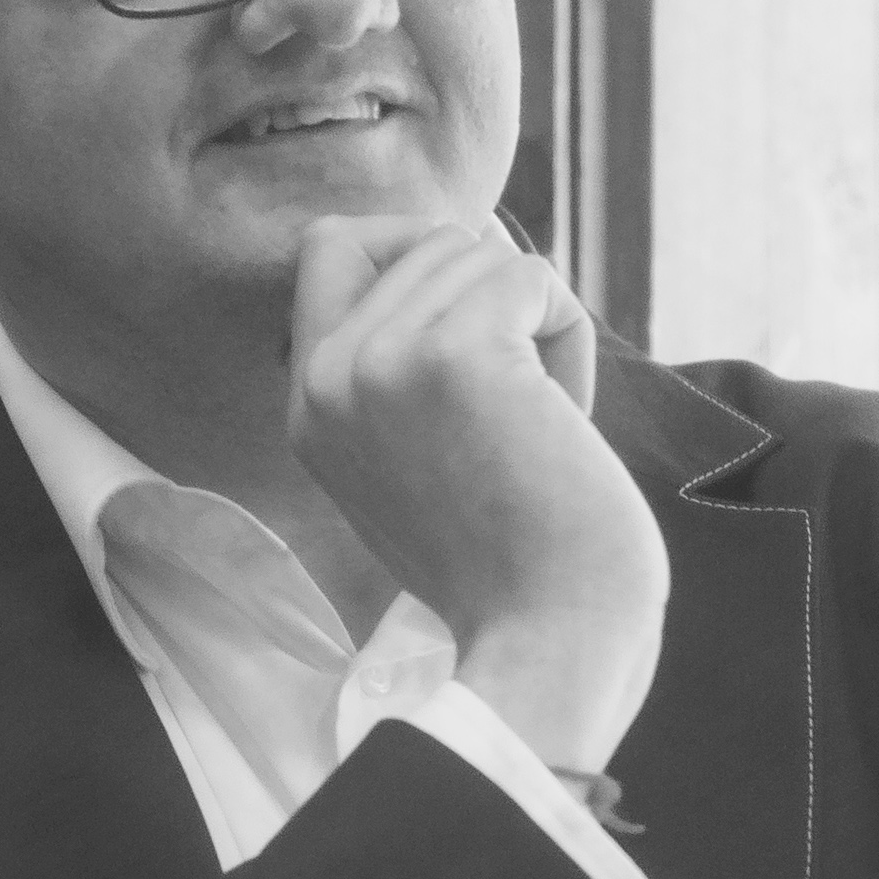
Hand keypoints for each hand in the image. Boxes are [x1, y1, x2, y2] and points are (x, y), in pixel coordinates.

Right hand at [287, 214, 668, 769]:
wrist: (550, 641)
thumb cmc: (519, 562)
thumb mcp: (425, 453)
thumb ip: (414, 358)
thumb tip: (482, 238)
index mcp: (308, 407)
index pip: (330, 247)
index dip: (414, 250)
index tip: (477, 320)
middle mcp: (326, 378)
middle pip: (426, 240)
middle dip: (497, 302)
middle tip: (524, 408)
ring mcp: (379, 362)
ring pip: (484, 254)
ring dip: (541, 326)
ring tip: (541, 426)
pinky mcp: (452, 356)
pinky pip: (532, 277)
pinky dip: (570, 333)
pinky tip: (565, 419)